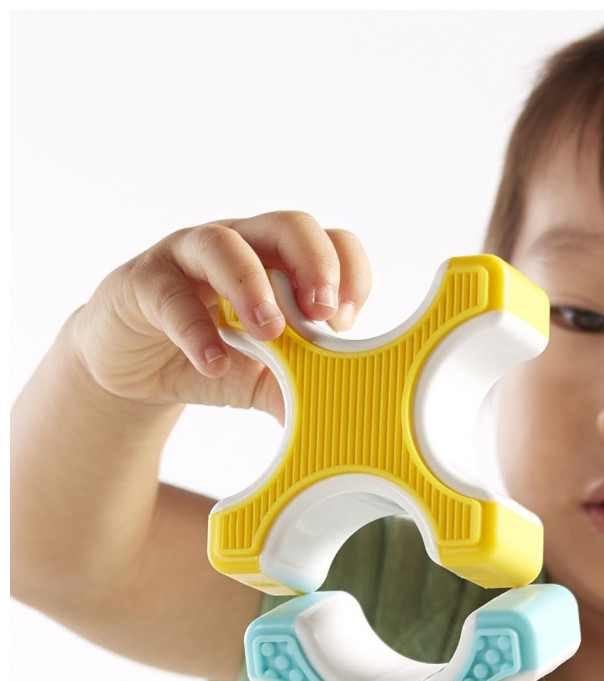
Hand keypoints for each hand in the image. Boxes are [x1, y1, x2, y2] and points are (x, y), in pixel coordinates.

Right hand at [72, 211, 371, 419]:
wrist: (138, 371)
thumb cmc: (216, 356)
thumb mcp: (267, 380)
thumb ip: (301, 391)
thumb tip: (339, 416)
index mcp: (282, 261)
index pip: (330, 242)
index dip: (348, 272)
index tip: (348, 321)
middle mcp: (242, 245)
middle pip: (288, 226)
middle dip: (314, 264)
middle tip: (322, 312)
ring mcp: (189, 256)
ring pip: (224, 245)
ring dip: (252, 286)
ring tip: (269, 331)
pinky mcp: (143, 281)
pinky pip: (170, 296)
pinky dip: (196, 331)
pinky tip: (214, 362)